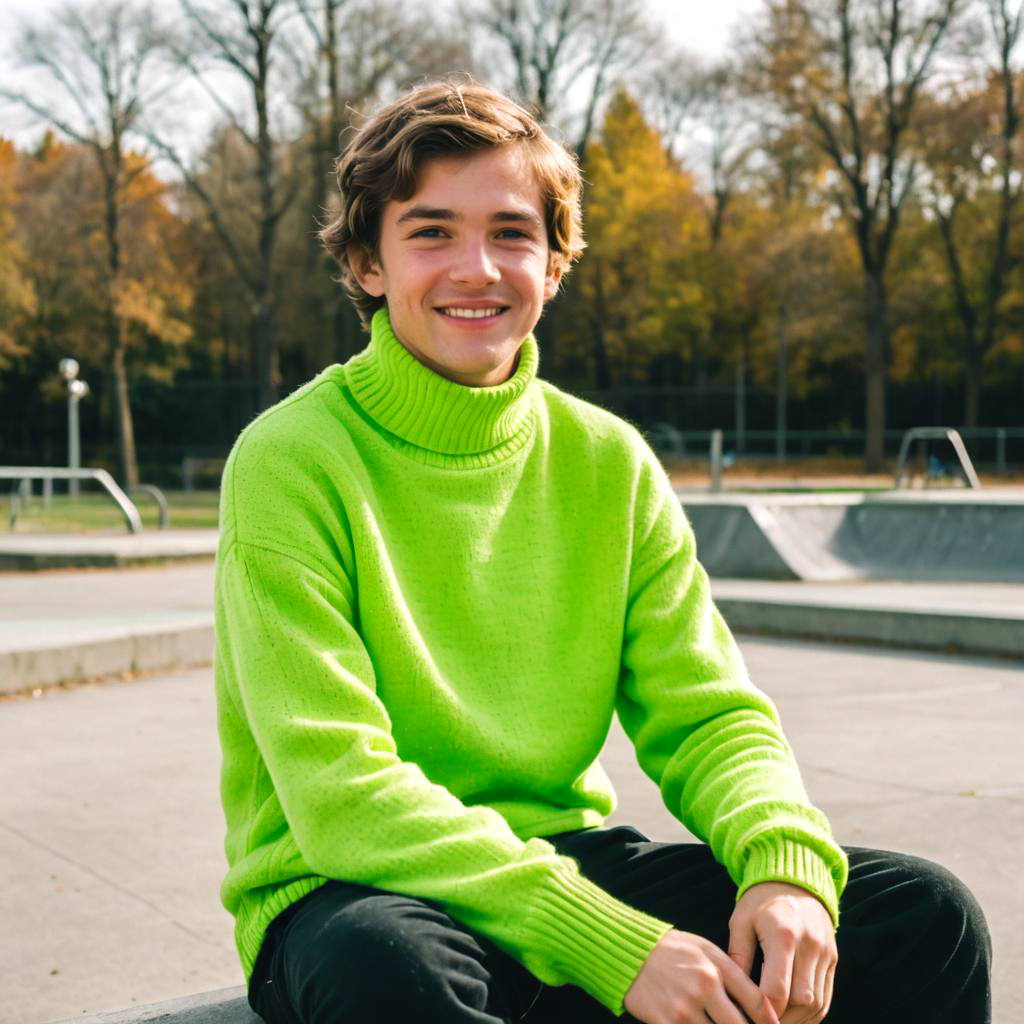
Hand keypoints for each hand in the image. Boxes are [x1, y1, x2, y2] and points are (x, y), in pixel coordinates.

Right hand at [623, 928, 780, 1023]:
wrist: (630, 952)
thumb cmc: (672, 950)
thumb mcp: (705, 949)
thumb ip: (732, 972)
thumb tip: (761, 1005)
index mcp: (717, 967)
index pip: (757, 1002)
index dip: (770, 1022)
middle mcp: (704, 988)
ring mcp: (684, 1009)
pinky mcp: (665, 1023)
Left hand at [728, 882, 836, 1023]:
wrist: (793, 879)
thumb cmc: (759, 901)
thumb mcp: (741, 922)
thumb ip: (738, 957)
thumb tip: (733, 994)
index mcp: (783, 934)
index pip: (778, 989)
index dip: (763, 1012)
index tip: (747, 1017)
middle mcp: (809, 945)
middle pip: (802, 1001)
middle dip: (781, 1019)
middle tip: (759, 1021)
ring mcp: (825, 953)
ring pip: (817, 1004)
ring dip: (797, 1020)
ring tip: (774, 1021)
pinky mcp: (833, 959)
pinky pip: (826, 997)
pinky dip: (811, 1013)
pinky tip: (792, 1016)